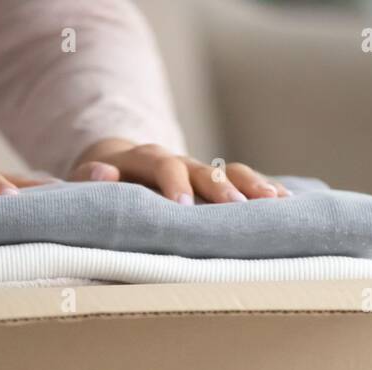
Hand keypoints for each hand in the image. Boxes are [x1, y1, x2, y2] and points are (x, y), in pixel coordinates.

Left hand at [70, 138, 289, 204]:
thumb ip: (88, 180)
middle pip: (202, 167)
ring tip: (275, 202)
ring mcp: (200, 172)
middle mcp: (177, 162)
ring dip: (252, 186)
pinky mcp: (217, 185)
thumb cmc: (100, 188)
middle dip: (220, 187)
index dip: (172, 181)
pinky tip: (287, 203)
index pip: (159, 162)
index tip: (182, 205)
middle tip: (236, 207)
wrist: (116, 170)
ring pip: (229, 172)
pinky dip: (264, 191)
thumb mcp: (85, 182)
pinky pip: (243, 184)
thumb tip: (104, 172)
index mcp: (142, 159)